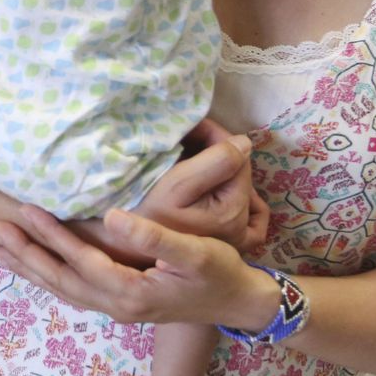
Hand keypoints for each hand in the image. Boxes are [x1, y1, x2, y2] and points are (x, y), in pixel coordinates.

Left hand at [0, 206, 273, 328]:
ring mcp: (117, 308)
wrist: (237, 302)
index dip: (51, 236)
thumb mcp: (194, 251)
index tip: (24, 210)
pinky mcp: (121, 304)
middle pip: (60, 279)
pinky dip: (50, 278)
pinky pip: (74, 291)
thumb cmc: (219, 271)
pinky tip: (36, 266)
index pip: (80, 260)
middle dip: (26, 253)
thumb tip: (113, 217)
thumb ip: (153, 238)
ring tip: (0, 249)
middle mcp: (117, 305)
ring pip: (63, 289)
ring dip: (31, 268)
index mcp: (131, 291)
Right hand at [132, 123, 266, 254]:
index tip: (189, 127)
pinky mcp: (232, 246)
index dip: (214, 136)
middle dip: (217, 151)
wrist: (125, 248)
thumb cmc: (143, 214)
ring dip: (221, 169)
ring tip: (193, 162)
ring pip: (240, 188)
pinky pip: (251, 217)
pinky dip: (242, 199)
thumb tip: (244, 142)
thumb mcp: (176, 184)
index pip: (238, 157)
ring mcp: (238, 239)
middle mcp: (242, 228)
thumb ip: (215, 161)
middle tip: (186, 140)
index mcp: (232, 210)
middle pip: (239, 172)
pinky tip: (220, 190)